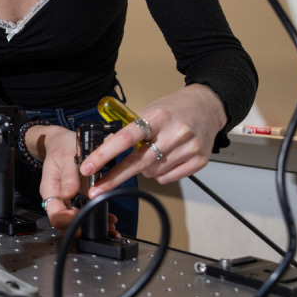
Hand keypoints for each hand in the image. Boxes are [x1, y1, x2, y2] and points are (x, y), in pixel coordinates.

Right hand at [33, 125, 119, 238]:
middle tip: (103, 227)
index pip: (56, 215)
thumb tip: (69, 194)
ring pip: (76, 220)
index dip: (70, 221)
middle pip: (65, 222)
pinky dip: (97, 216)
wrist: (63, 141)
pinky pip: (84, 211)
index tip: (86, 218)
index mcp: (50, 189)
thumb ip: (69, 176)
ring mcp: (68, 199)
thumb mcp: (67, 156)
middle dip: (83, 227)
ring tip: (110, 226)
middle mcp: (58, 197)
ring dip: (91, 225)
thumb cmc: (64, 146)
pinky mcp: (77, 197)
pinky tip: (109, 218)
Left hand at [80, 84, 226, 195]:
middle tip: (96, 190)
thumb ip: (129, 132)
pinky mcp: (199, 161)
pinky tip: (165, 159)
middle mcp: (175, 133)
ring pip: (152, 172)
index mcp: (157, 117)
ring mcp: (189, 148)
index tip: (89, 167)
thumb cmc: (172, 109)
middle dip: (114, 178)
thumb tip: (104, 151)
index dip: (104, 155)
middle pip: (138, 162)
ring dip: (143, 169)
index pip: (125, 138)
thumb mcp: (148, 112)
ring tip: (152, 152)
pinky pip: (167, 178)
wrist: (207, 106)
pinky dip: (159, 173)